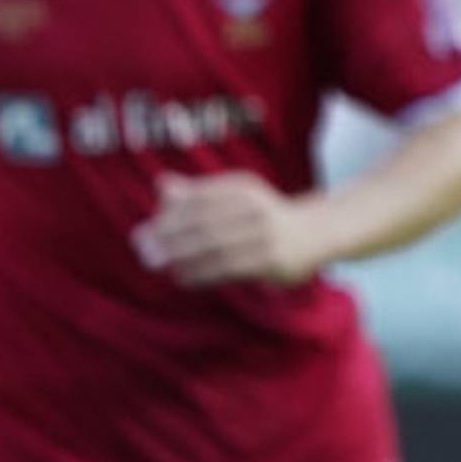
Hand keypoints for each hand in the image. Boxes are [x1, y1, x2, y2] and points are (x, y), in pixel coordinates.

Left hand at [131, 173, 321, 286]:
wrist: (318, 232)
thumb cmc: (265, 215)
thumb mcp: (235, 197)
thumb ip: (197, 192)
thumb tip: (160, 184)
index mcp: (243, 188)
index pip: (198, 200)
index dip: (169, 216)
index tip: (144, 230)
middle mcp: (254, 207)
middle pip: (204, 221)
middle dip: (170, 236)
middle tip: (142, 250)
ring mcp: (265, 234)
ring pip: (215, 245)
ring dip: (181, 256)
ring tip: (156, 264)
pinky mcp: (272, 259)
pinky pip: (230, 267)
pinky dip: (203, 272)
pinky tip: (183, 277)